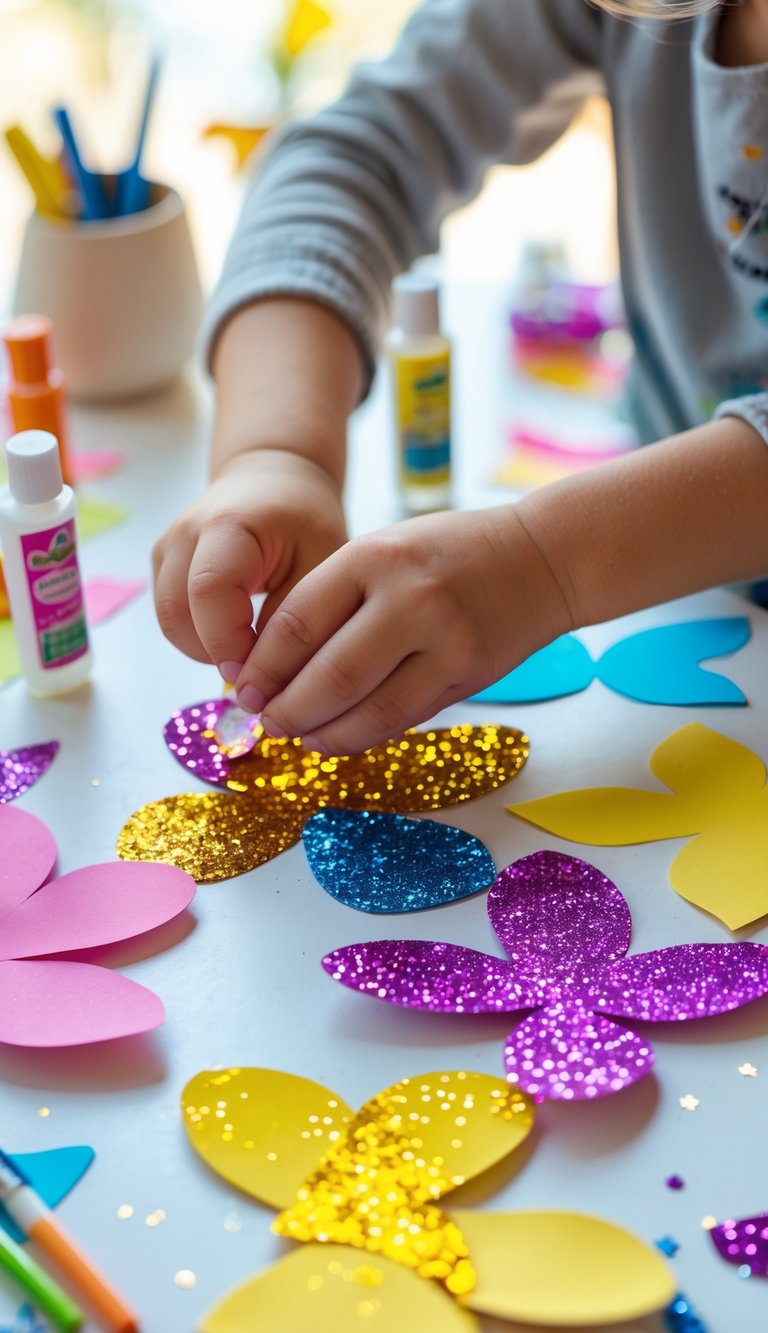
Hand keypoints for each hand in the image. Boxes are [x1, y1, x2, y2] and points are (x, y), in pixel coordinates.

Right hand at [152, 450, 347, 672]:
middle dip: (214, 653)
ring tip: (249, 650)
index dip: (228, 641)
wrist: (274, 478)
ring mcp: (168, 548)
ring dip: (205, 648)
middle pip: (176, 613)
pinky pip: (171, 615)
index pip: (208, 591)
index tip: (260, 670)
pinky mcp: (164, 564)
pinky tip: (235, 634)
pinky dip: (198, 636)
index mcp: (228, 525)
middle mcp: (186, 534)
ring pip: (168, 620)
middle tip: (257, 669)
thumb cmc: (305, 518)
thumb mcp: (322, 562)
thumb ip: (295, 617)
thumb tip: (266, 673)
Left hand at [232, 505, 571, 753]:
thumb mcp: (384, 551)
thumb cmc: (451, 554)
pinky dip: (363, 735)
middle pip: (326, 674)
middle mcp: (407, 597)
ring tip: (299, 736)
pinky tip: (339, 736)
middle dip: (286, 708)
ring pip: (365, 708)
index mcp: (372, 556)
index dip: (263, 666)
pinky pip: (401, 718)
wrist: (542, 558)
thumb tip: (277, 669)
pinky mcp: (467, 674)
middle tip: (267, 721)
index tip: (244, 690)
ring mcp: (442, 639)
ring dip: (322, 733)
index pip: (296, 623)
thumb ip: (335, 601)